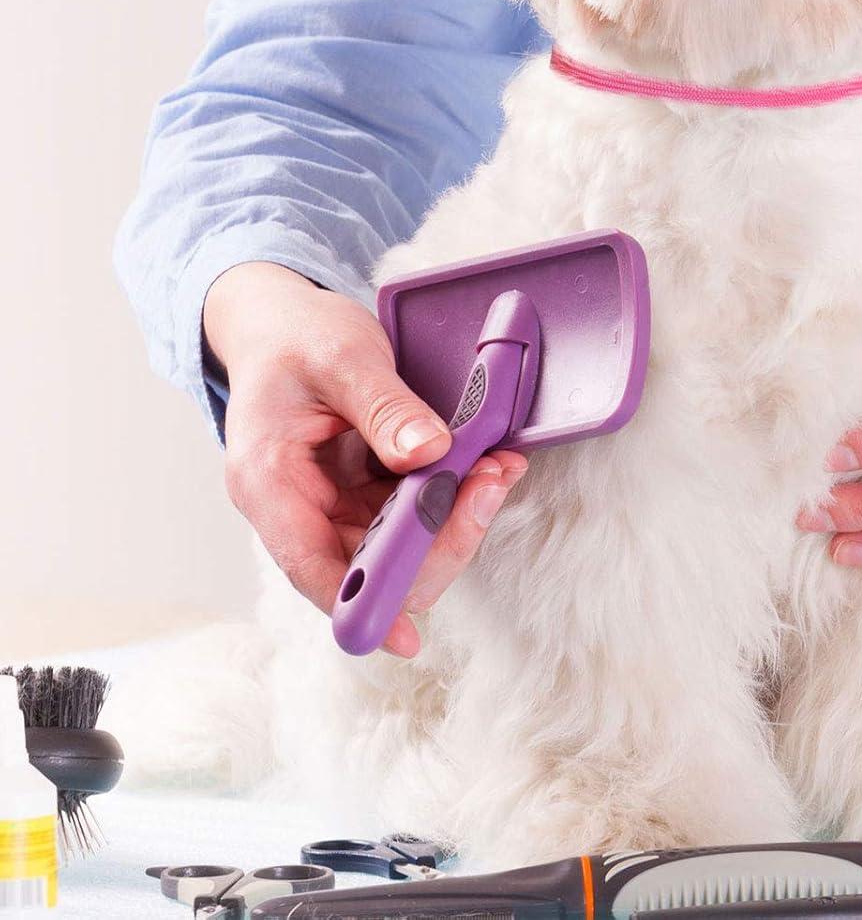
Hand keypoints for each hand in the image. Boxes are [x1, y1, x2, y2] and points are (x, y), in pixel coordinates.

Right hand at [205, 262, 525, 655]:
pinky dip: (452, 494)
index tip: (408, 635)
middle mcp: (297, 507)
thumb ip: (384, 407)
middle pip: (367, 565)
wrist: (281, 322)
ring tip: (498, 467)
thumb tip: (431, 454)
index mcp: (268, 483)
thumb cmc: (296, 338)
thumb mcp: (342, 358)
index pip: (312, 567)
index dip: (362, 603)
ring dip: (455, 517)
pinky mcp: (363, 493)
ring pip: (398, 546)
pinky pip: (412, 513)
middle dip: (437, 539)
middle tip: (489, 484)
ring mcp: (332, 504)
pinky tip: (488, 463)